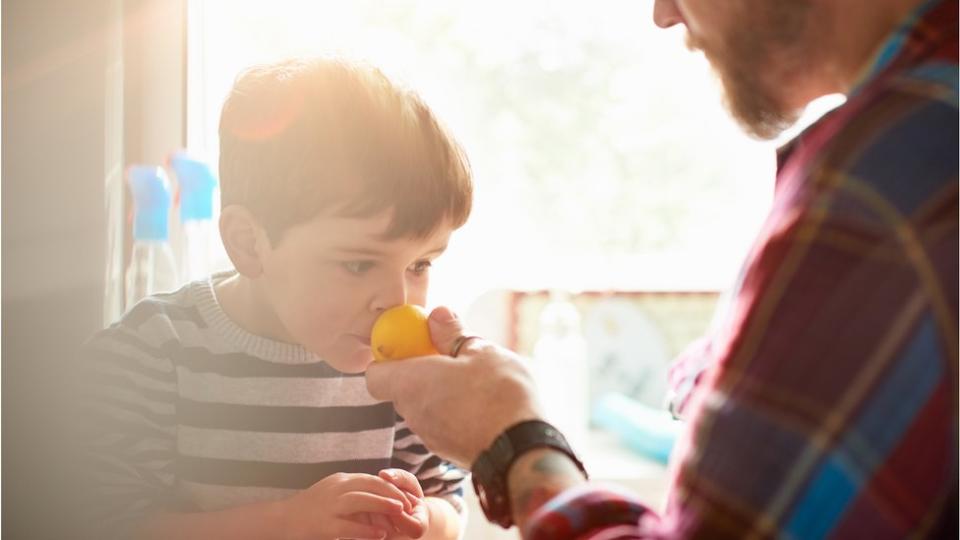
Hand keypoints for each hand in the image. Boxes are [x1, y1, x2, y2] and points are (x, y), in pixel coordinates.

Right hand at [279, 472, 418, 539]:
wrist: (280, 520)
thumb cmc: (309, 509)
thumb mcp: (331, 493)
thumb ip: (350, 491)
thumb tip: (375, 492)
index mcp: (339, 481)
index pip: (370, 479)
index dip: (390, 486)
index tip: (406, 494)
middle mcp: (335, 489)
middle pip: (369, 485)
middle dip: (391, 493)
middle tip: (409, 502)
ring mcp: (328, 506)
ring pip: (360, 501)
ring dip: (382, 505)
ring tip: (400, 511)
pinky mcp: (323, 525)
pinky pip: (349, 526)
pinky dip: (366, 529)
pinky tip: (381, 534)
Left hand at [365, 306, 543, 466]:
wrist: (521, 449)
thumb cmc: (498, 393)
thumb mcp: (479, 351)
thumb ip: (452, 333)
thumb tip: (437, 314)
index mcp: (410, 383)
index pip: (375, 374)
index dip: (389, 357)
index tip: (412, 342)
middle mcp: (412, 413)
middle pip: (401, 388)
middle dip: (420, 371)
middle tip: (449, 356)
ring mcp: (429, 436)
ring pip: (423, 406)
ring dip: (439, 392)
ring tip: (472, 380)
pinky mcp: (448, 450)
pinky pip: (441, 424)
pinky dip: (453, 411)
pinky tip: (482, 403)